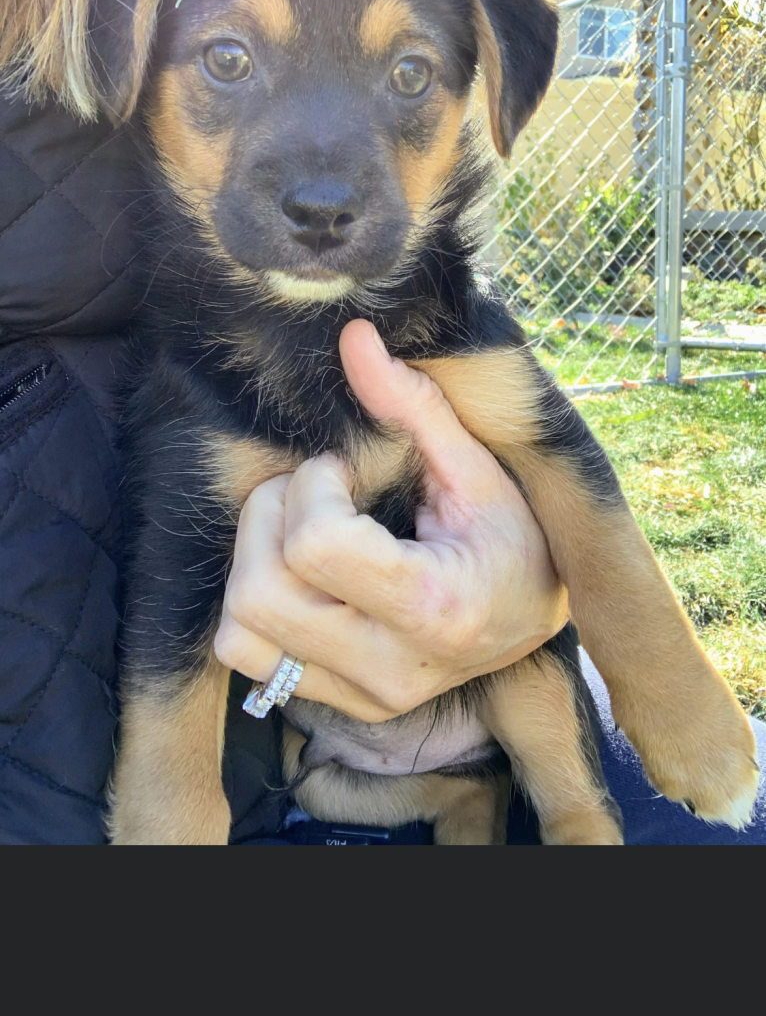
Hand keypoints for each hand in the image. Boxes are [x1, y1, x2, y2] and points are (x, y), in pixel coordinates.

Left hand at [215, 320, 568, 721]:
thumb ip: (412, 405)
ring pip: (240, 634)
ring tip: (298, 531)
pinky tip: (299, 573)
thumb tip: (354, 336)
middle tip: (310, 492)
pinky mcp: (341, 703)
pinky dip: (255, 607)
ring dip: (251, 565)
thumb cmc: (514, 535)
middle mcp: (393, 667)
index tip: (341, 469)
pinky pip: (250, 661)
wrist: (540, 620)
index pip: (315, 546)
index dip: (312, 486)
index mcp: (434, 607)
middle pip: (260, 595)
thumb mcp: (476, 467)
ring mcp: (364, 695)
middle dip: (268, 519)